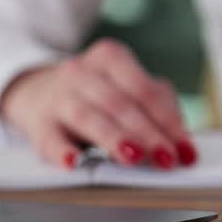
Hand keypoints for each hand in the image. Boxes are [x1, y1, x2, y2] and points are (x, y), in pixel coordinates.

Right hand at [0, 39, 196, 169]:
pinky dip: (61, 151)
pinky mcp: (39, 124)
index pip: (144, 89)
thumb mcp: (124, 85)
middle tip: (167, 158)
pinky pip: (49, 139)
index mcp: (111, 58)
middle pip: (120, 104)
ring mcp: (58, 97)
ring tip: (134, 157)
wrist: (37, 90)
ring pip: (89, 117)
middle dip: (147, 133)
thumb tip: (180, 138)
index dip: (168, 119)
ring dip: (114, 138)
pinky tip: (74, 162)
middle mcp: (82, 72)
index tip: (185, 148)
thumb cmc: (95, 92)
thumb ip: (154, 104)